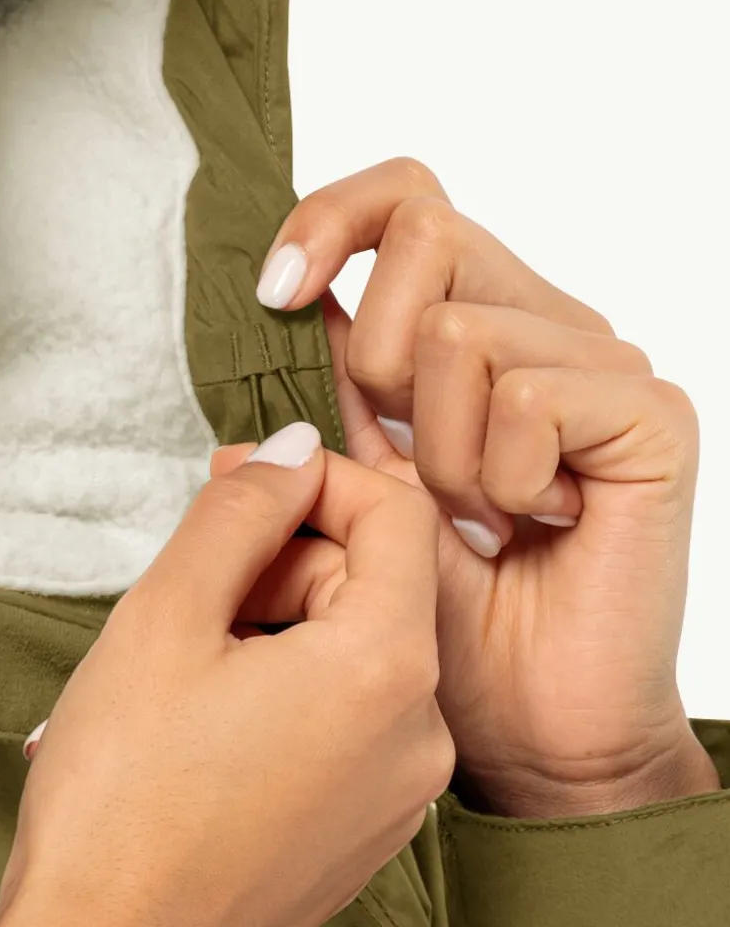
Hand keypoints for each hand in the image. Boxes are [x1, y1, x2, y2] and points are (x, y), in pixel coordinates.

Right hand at [0, 430, 453, 926]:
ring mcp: (401, 800)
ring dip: (273, 635)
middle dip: (282, 564)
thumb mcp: (163, 619)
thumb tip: (293, 448)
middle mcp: (423, 736)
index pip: (397, 511)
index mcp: (386, 668)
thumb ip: (240, 512)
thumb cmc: (119, 799)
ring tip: (173, 675)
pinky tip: (196, 735)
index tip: (226, 489)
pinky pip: (346, 732)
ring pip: (356, 659)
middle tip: (177, 593)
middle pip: (377, 586)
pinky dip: (282, 703)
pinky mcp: (367, 844)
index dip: (308, 480)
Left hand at [254, 157, 717, 816]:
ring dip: (440, 453)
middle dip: (374, 364)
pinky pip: (526, 397)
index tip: (276, 295)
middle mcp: (545, 326)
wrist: (526, 728)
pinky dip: (501, 478)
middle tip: (413, 469)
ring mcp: (604, 364)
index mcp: (473, 328)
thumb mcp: (354, 486)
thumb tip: (277, 301)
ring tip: (481, 520)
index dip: (330, 220)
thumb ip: (325, 392)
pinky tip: (535, 526)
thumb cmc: (443, 624)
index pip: (407, 198)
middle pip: (428, 235)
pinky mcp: (651, 415)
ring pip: (462, 333)